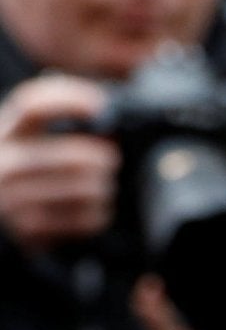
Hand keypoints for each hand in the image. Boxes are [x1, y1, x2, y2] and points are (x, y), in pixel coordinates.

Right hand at [0, 75, 117, 251]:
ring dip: (104, 188)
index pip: (32, 106)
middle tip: (111, 162)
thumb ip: (69, 123)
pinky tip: (94, 209)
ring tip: (102, 187)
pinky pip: (85, 218)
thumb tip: (112, 118)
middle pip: (72, 157)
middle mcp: (3, 163)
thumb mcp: (38, 139)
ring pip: (84, 189)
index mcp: (8, 132)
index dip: (69, 100)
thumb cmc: (37, 169)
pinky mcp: (28, 228)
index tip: (99, 106)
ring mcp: (11, 198)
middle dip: (104, 160)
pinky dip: (99, 214)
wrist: (6, 218)